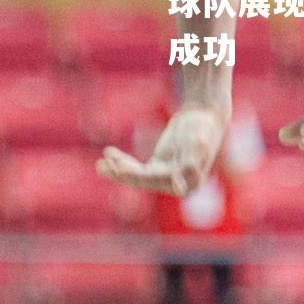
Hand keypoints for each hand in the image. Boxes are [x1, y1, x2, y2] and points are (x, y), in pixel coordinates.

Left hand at [98, 108, 224, 197]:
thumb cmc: (204, 128)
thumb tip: (179, 187)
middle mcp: (175, 185)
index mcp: (189, 184)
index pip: (159, 181)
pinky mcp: (156, 167)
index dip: (139, 177)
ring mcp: (164, 176)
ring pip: (136, 176)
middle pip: (144, 181)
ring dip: (117, 170)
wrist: (204, 116)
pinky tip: (108, 153)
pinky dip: (121, 161)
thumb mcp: (199, 142)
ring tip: (100, 164)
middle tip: (104, 165)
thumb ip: (191, 161)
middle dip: (123, 173)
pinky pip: (135, 168)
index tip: (120, 170)